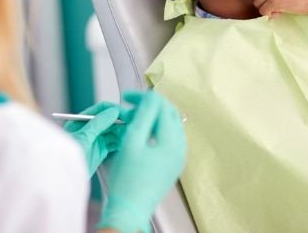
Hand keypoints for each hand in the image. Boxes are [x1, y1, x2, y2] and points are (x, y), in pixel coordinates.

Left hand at [64, 101, 127, 176]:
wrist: (63, 182)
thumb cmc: (66, 158)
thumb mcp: (83, 138)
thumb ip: (98, 123)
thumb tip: (114, 111)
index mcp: (81, 121)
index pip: (101, 109)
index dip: (115, 110)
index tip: (127, 114)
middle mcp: (89, 128)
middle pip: (110, 120)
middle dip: (122, 122)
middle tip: (135, 126)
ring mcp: (94, 140)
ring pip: (113, 132)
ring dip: (123, 132)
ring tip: (134, 135)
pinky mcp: (100, 152)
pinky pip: (114, 143)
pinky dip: (121, 142)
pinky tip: (128, 143)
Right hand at [97, 90, 185, 232]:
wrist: (130, 210)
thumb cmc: (128, 180)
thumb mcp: (132, 142)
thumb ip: (144, 116)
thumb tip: (152, 97)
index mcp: (172, 141)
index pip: (162, 107)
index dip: (144, 98)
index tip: (127, 97)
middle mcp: (180, 148)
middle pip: (169, 114)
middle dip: (150, 106)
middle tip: (130, 105)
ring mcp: (178, 157)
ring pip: (170, 125)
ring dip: (153, 117)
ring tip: (133, 118)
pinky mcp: (173, 163)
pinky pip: (169, 137)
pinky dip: (156, 129)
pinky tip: (142, 132)